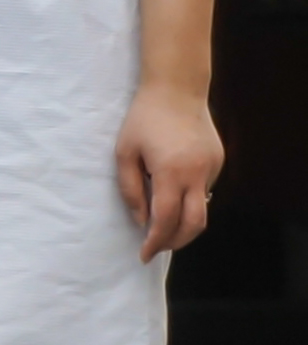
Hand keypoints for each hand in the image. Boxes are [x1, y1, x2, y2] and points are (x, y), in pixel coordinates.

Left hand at [116, 80, 220, 261]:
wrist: (176, 90)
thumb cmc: (143, 119)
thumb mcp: (124, 152)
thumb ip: (130, 189)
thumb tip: (141, 221)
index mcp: (171, 173)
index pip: (165, 220)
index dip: (155, 241)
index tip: (144, 254)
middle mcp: (197, 175)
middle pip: (194, 224)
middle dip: (176, 242)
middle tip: (158, 248)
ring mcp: (212, 169)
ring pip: (203, 208)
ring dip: (184, 222)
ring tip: (164, 226)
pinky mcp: (219, 162)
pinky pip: (205, 190)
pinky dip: (190, 199)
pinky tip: (175, 193)